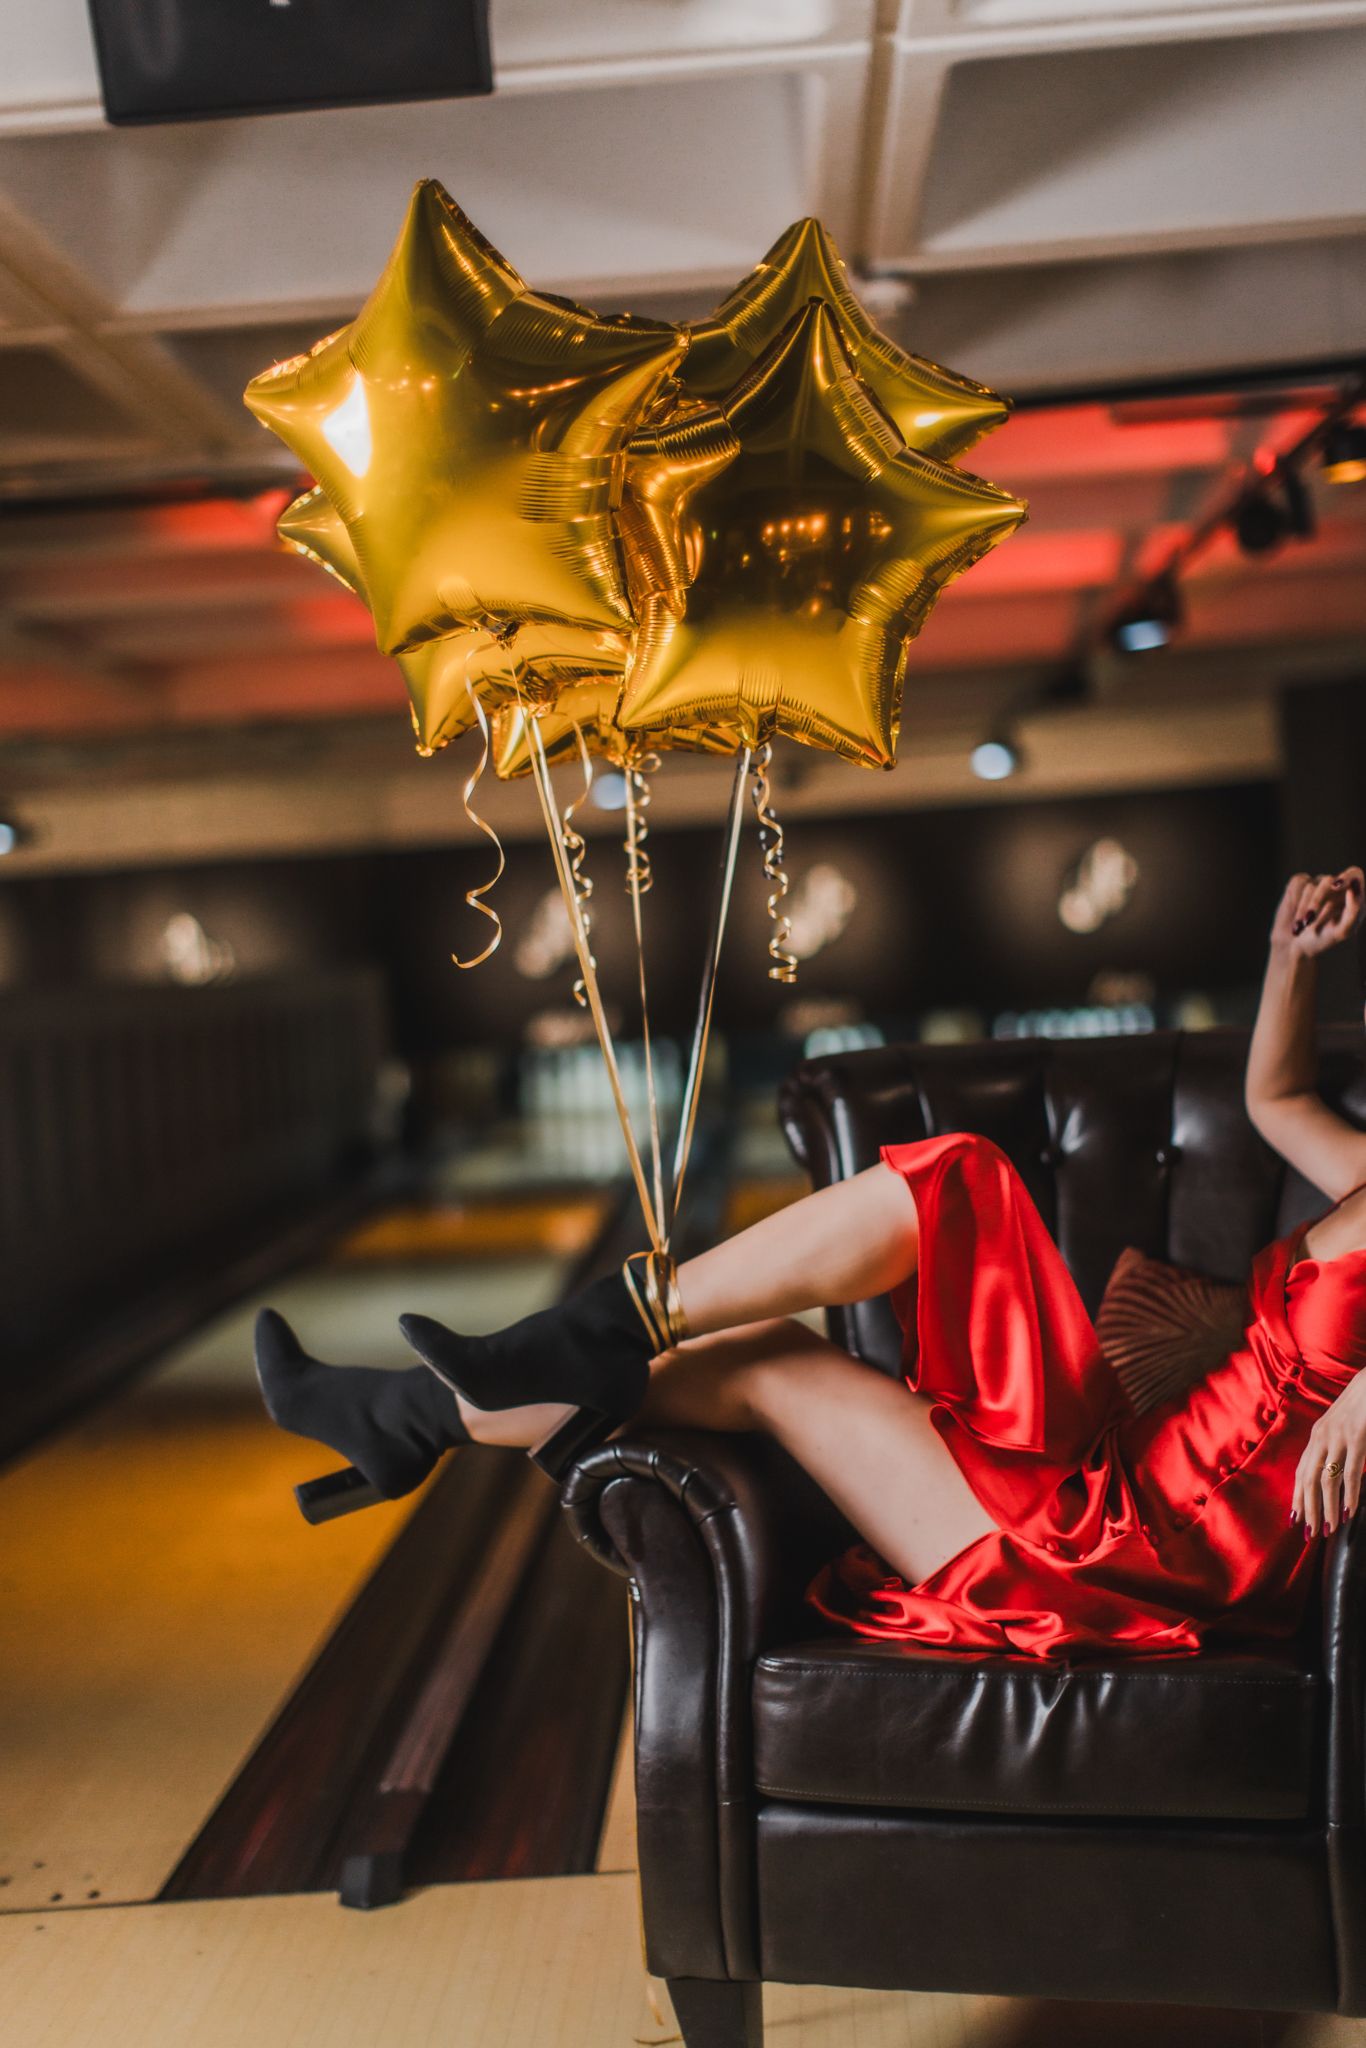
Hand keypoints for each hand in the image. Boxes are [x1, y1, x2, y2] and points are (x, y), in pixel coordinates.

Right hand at [1271, 868, 1363, 960]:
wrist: (1294, 946)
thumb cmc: (1323, 940)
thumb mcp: (1342, 931)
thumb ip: (1354, 911)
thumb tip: (1354, 888)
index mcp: (1351, 895)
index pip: (1355, 874)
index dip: (1347, 876)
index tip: (1336, 886)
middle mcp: (1335, 886)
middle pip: (1328, 881)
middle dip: (1317, 901)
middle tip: (1309, 917)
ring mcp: (1316, 883)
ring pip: (1311, 886)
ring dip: (1305, 909)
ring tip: (1302, 927)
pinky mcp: (1299, 883)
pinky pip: (1298, 885)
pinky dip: (1296, 903)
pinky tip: (1296, 919)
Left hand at [1292, 1372, 1365, 1534]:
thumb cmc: (1361, 1407)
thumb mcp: (1341, 1428)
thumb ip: (1334, 1449)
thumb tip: (1332, 1476)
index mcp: (1317, 1436)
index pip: (1301, 1472)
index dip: (1297, 1497)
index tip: (1295, 1520)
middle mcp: (1322, 1437)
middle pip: (1308, 1480)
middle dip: (1307, 1509)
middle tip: (1310, 1533)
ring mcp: (1339, 1438)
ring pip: (1327, 1480)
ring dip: (1327, 1508)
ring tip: (1330, 1528)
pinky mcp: (1357, 1438)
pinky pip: (1351, 1472)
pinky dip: (1350, 1495)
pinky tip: (1349, 1512)